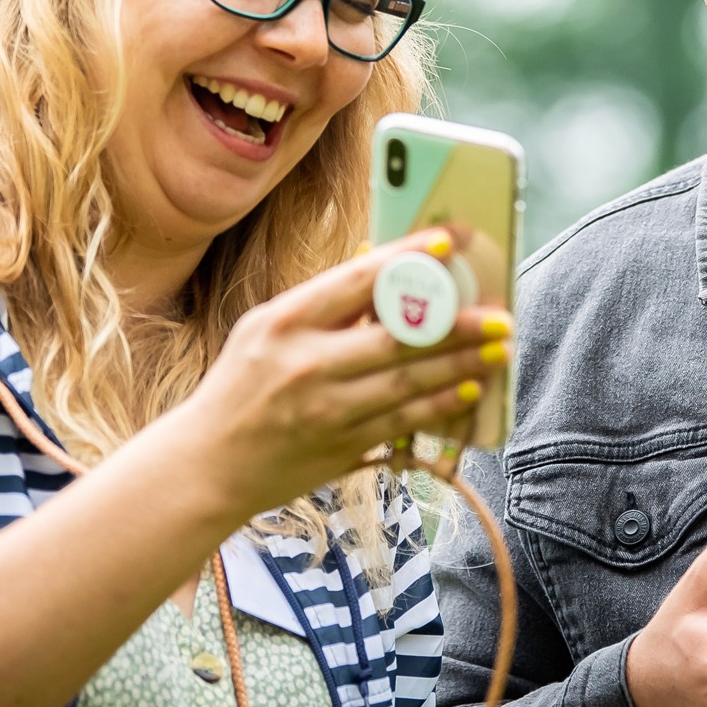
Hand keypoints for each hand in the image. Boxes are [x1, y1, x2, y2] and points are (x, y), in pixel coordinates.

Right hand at [176, 230, 510, 520]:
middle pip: (395, 335)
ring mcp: (324, 408)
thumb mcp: (264, 331)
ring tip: (499, 348)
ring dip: (460, 365)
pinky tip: (471, 391)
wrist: (206, 465)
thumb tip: (385, 273)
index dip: (408, 257)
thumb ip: (322, 306)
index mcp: (284, 321)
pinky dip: (440, 406)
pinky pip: (402, 422)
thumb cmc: (241, 387)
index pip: (356, 279)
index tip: (450, 241)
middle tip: (499, 313)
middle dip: (456, 323)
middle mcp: (305, 362)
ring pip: (407, 382)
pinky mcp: (339, 446)